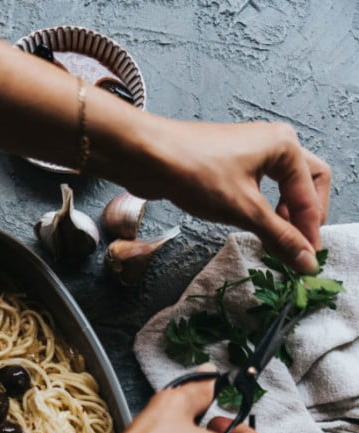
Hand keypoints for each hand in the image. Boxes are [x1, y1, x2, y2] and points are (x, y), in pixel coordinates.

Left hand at [125, 118, 330, 273]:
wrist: (148, 156)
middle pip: (305, 184)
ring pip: (282, 187)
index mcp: (284, 146)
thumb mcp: (244, 210)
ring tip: (276, 241)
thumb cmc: (195, 172)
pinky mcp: (230, 163)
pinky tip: (255, 228)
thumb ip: (279, 236)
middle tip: (296, 248)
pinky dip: (263, 210)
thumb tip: (306, 261)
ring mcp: (250, 152)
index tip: (306, 260)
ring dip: (284, 215)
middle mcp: (272, 143)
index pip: (312, 192)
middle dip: (303, 217)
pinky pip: (260, 188)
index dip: (310, 228)